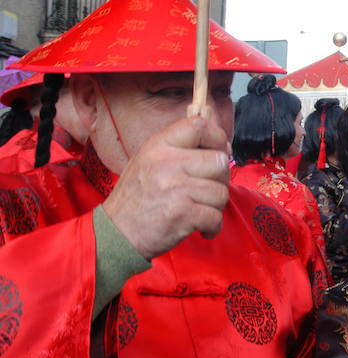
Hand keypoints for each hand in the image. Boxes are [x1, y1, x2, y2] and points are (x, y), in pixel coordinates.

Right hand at [104, 115, 230, 258]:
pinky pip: (216, 216)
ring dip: (215, 206)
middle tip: (207, 191)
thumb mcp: (149, 160)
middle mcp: (167, 162)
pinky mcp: (182, 213)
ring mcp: (175, 187)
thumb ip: (180, 148)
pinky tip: (201, 227)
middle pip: (219, 161)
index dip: (218, 137)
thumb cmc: (138, 198)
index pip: (199, 125)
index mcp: (159, 146)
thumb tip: (222, 144)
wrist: (116, 232)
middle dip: (221, 179)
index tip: (220, 151)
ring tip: (199, 210)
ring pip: (221, 192)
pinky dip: (213, 226)